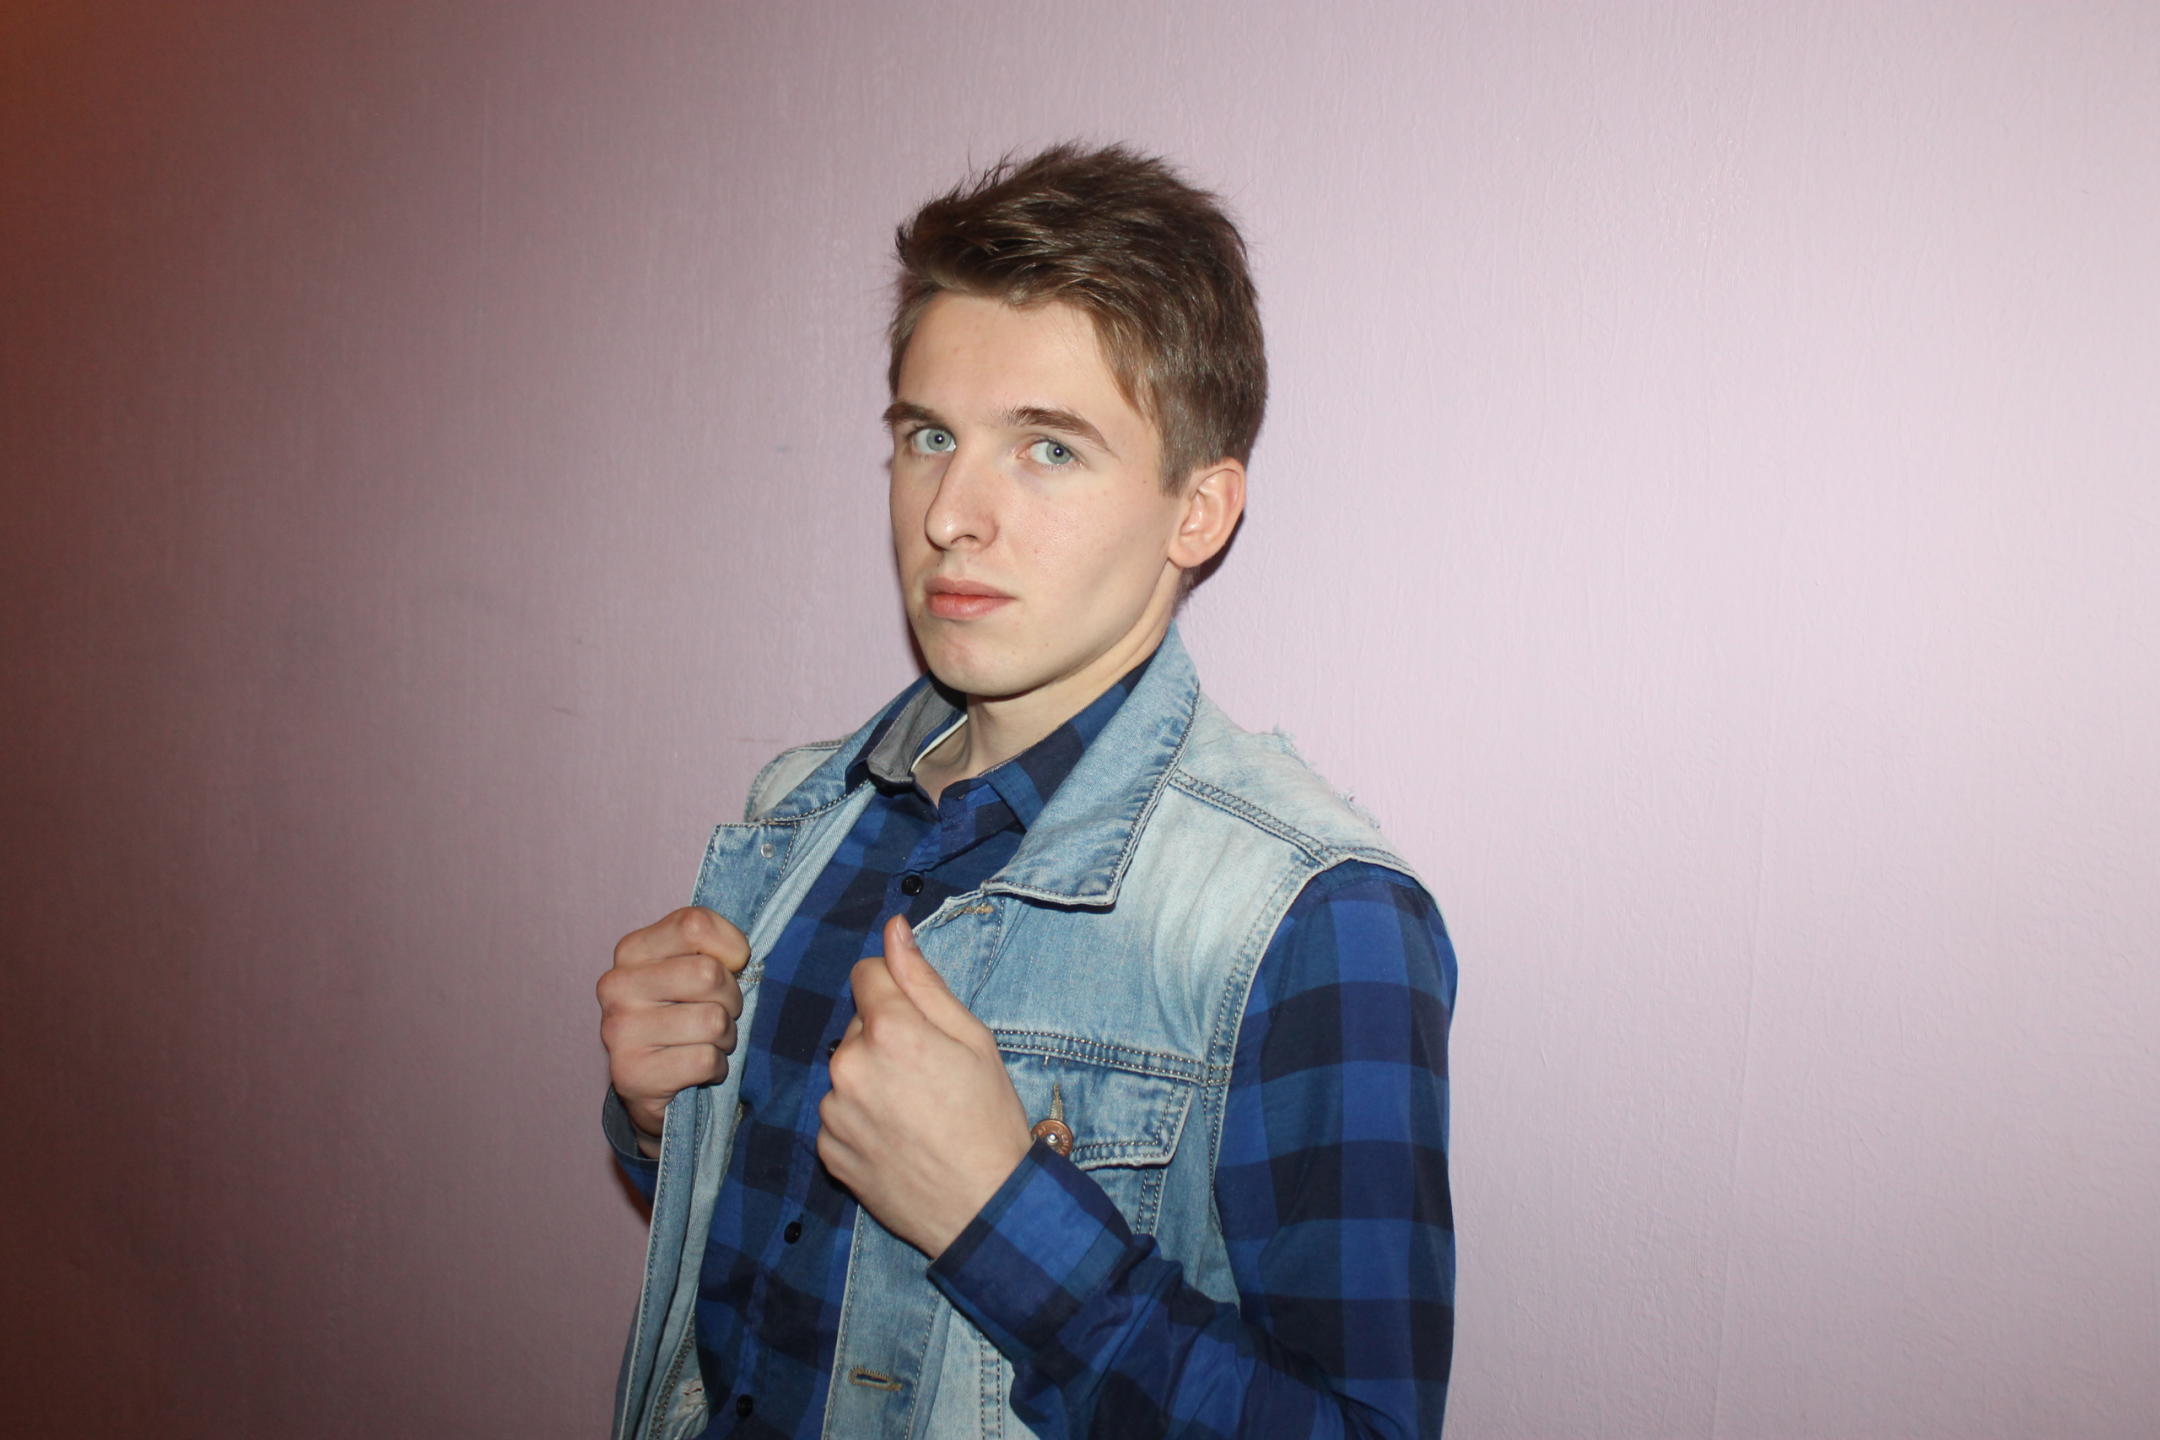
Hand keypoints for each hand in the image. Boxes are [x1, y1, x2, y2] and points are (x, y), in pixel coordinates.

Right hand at [597, 906, 748, 1156]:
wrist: (654, 1086)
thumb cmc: (686, 1015)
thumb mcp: (696, 968)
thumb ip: (712, 945)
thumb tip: (738, 955)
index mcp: (632, 950)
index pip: (695, 924)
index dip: (731, 948)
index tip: (730, 968)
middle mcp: (616, 985)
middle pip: (709, 974)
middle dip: (731, 999)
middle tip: (719, 1013)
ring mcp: (619, 1031)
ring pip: (712, 1020)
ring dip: (725, 1038)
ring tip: (707, 1043)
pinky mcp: (631, 1073)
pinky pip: (705, 1060)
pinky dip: (716, 1068)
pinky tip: (698, 1070)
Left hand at [818, 914, 1031, 1258]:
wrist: (983, 1208)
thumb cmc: (989, 1118)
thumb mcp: (973, 1039)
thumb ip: (923, 980)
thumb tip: (894, 929)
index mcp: (890, 1030)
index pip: (866, 974)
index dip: (895, 990)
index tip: (920, 1020)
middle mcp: (849, 1066)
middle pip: (858, 1025)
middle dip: (886, 1038)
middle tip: (930, 1074)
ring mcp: (833, 1111)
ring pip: (847, 1071)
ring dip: (872, 1079)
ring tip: (916, 1112)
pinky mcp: (827, 1150)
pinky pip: (838, 1115)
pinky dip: (861, 1119)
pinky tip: (898, 1138)